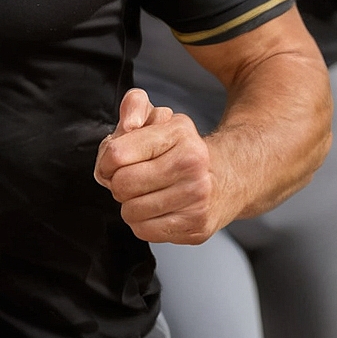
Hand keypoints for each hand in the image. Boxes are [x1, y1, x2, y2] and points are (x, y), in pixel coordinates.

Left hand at [93, 89, 220, 244]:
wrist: (229, 179)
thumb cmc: (184, 150)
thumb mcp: (161, 119)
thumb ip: (135, 106)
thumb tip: (128, 123)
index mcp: (179, 134)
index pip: (117, 153)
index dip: (106, 161)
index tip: (116, 162)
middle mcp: (192, 165)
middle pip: (121, 185)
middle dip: (118, 184)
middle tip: (132, 179)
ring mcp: (197, 198)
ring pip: (130, 212)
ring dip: (131, 205)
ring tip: (146, 194)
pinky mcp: (196, 226)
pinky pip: (145, 231)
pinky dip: (143, 223)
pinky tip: (157, 210)